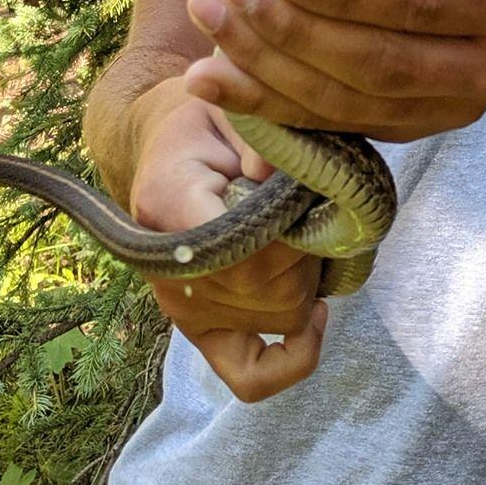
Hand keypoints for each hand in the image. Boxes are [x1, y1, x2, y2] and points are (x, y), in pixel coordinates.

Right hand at [127, 82, 326, 401]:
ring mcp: (181, 306)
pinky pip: (250, 375)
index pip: (246, 243)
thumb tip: (277, 176)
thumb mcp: (232, 109)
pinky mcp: (199, 329)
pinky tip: (317, 315)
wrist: (169, 145)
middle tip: (310, 202)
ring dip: (308, 274)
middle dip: (309, 244)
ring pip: (278, 317)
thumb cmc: (208, 121)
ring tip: (303, 232)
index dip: (293, 227)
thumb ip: (257, 135)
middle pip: (271, 285)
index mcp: (170, 200)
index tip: (307, 193)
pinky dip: (293, 358)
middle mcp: (169, 266)